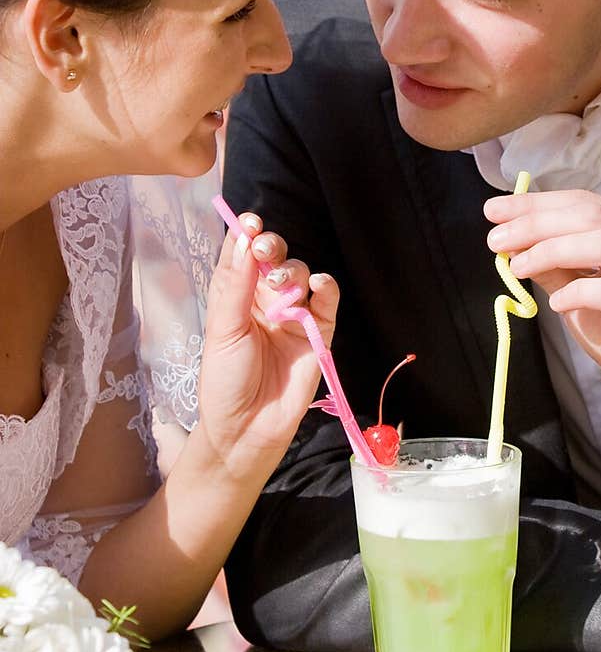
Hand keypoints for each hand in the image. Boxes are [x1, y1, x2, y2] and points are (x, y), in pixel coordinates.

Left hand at [195, 211, 338, 482]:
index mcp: (237, 296)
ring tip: (283, 284)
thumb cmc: (225, 382)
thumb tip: (246, 241)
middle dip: (272, 246)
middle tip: (266, 247)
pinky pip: (328, 302)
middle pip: (275, 259)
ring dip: (294, 271)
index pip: (243, 256)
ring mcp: (294, 315)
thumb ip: (235, 286)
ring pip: (301, 275)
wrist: (245, 430)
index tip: (250, 222)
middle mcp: (265, 300)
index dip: (247, 235)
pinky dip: (327, 288)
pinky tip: (320, 284)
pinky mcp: (319, 333)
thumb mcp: (222, 331)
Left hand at [484, 188, 600, 464]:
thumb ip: (555, 267)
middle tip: (496, 239)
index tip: (494, 211)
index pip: (584, 202)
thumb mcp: (582, 297)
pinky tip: (558, 302)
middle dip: (536, 223)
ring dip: (554, 250)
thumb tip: (513, 243)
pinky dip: (583, 292)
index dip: (536, 204)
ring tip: (520, 266)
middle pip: (592, 216)